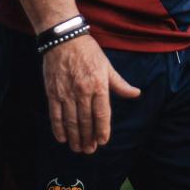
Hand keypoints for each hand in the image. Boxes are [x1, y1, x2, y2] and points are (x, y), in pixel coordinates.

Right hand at [42, 34, 139, 153]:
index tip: (103, 141)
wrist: (64, 38)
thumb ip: (120, 84)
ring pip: (71, 121)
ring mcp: (66, 93)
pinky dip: (58, 129)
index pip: (102, 114)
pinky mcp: (52, 92)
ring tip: (78, 148)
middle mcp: (83, 91)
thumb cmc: (88, 51)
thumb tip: (136, 94)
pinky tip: (62, 138)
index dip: (102, 130)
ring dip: (75, 137)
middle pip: (86, 121)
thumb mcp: (107, 66)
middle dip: (88, 138)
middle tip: (89, 150)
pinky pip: (55, 115)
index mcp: (99, 85)